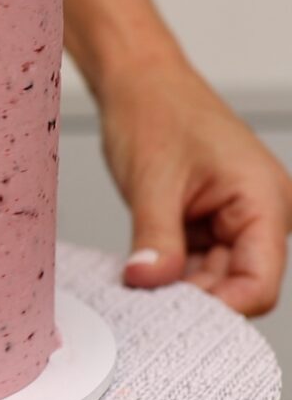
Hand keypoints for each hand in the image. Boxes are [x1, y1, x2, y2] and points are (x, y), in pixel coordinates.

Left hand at [99, 44, 291, 315]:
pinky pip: (190, 261)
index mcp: (263, 200)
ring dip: (176, 287)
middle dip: (194, 300)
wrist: (136, 80)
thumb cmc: (155, 110)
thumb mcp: (152, 181)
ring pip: (211, 277)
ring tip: (138, 289)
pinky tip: (138, 275)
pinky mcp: (202, 219)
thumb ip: (155, 238)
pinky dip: (166, 270)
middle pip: (236, 285)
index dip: (222, 309)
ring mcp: (229, 218)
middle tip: (146, 310)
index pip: (259, 283)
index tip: (175, 320)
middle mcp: (255, 213)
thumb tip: (148, 283)